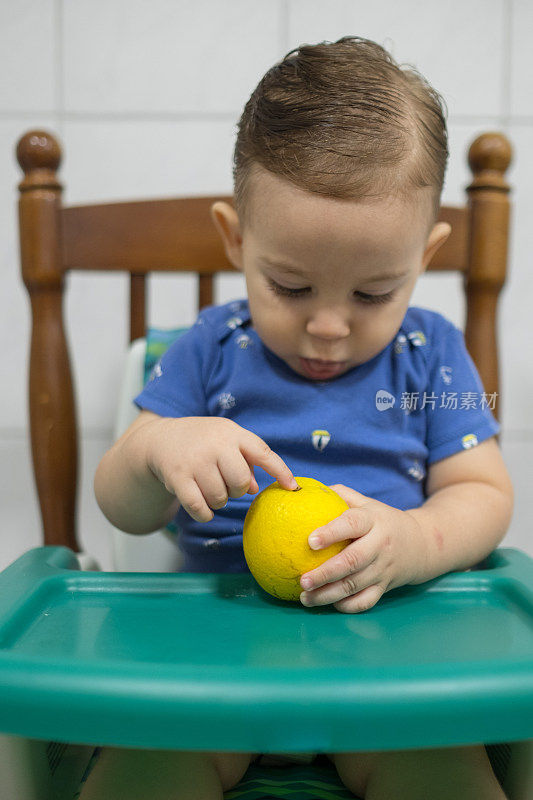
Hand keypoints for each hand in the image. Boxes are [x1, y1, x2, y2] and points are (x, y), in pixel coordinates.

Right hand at [145, 416, 297, 521]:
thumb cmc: (202, 441)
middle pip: (241, 482)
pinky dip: (205, 513)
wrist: (160, 438)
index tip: (292, 487)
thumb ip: (245, 461)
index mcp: (232, 433)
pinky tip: (203, 508)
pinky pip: (200, 507)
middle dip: (237, 490)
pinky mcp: (177, 477)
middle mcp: (215, 445)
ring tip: (210, 489)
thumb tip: (256, 489)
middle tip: (227, 485)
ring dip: (218, 501)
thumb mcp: (225, 441)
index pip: (262, 452)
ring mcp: (195, 461)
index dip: (280, 471)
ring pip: (220, 497)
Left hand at [299, 484, 424, 612]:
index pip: (351, 524)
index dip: (331, 533)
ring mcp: (383, 569)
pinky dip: (347, 606)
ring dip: (328, 594)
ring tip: (305, 597)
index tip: (310, 541)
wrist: (421, 544)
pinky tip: (328, 604)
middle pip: (353, 561)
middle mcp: (380, 545)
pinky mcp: (385, 587)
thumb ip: (340, 495)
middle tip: (302, 580)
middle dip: (326, 573)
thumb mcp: (367, 503)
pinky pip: (366, 601)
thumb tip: (304, 488)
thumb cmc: (382, 520)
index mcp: (373, 520)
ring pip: (355, 585)